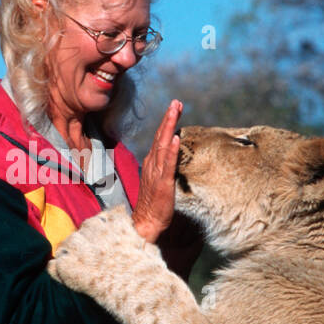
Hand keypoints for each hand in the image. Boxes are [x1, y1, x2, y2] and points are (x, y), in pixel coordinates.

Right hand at [132, 100, 181, 243]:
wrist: (147, 222)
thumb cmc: (155, 204)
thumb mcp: (160, 181)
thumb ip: (165, 168)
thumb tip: (173, 157)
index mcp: (152, 163)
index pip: (161, 138)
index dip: (167, 122)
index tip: (175, 108)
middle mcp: (153, 164)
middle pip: (161, 136)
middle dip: (169, 118)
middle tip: (177, 102)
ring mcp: (156, 172)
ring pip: (163, 145)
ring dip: (169, 127)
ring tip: (175, 111)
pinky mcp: (162, 183)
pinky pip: (167, 164)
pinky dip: (171, 150)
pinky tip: (176, 139)